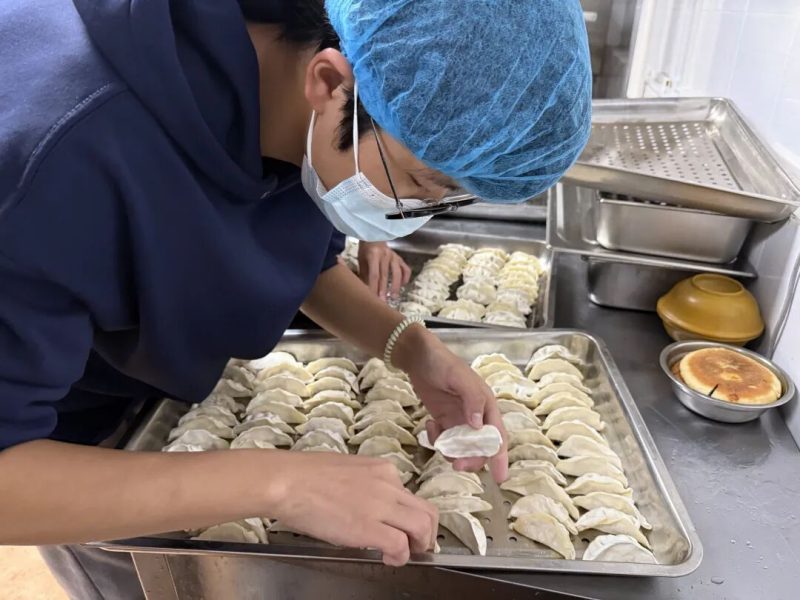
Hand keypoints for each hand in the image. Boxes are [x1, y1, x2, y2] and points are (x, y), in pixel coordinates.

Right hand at [268, 450, 437, 565]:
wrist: (288, 481)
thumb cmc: (305, 476)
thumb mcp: (347, 470)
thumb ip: (365, 484)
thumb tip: (368, 504)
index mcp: (382, 470)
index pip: (411, 495)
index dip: (411, 516)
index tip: (404, 528)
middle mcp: (388, 484)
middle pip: (428, 511)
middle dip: (428, 534)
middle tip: (417, 547)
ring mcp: (380, 505)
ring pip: (422, 526)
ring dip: (420, 546)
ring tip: (406, 555)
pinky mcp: (368, 527)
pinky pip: (400, 545)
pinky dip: (400, 556)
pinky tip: (389, 559)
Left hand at [358, 242, 411, 300]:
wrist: (374, 237)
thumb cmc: (365, 251)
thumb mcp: (361, 261)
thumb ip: (364, 275)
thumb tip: (365, 291)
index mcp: (373, 255)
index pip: (374, 274)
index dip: (373, 287)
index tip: (372, 298)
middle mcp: (385, 255)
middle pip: (384, 275)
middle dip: (383, 290)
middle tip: (382, 302)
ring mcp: (394, 256)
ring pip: (397, 273)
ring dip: (395, 286)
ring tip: (393, 297)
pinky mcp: (400, 258)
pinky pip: (406, 269)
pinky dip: (406, 277)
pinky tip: (403, 285)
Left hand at [393, 327, 508, 482]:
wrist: (417, 357)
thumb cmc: (442, 363)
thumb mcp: (460, 378)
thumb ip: (472, 400)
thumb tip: (479, 426)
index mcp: (486, 405)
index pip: (497, 436)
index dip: (500, 457)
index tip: (500, 478)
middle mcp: (476, 415)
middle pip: (480, 447)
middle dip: (471, 459)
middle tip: (457, 465)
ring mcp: (459, 419)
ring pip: (462, 447)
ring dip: (451, 451)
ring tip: (437, 440)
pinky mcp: (444, 420)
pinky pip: (445, 439)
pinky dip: (437, 439)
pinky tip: (430, 425)